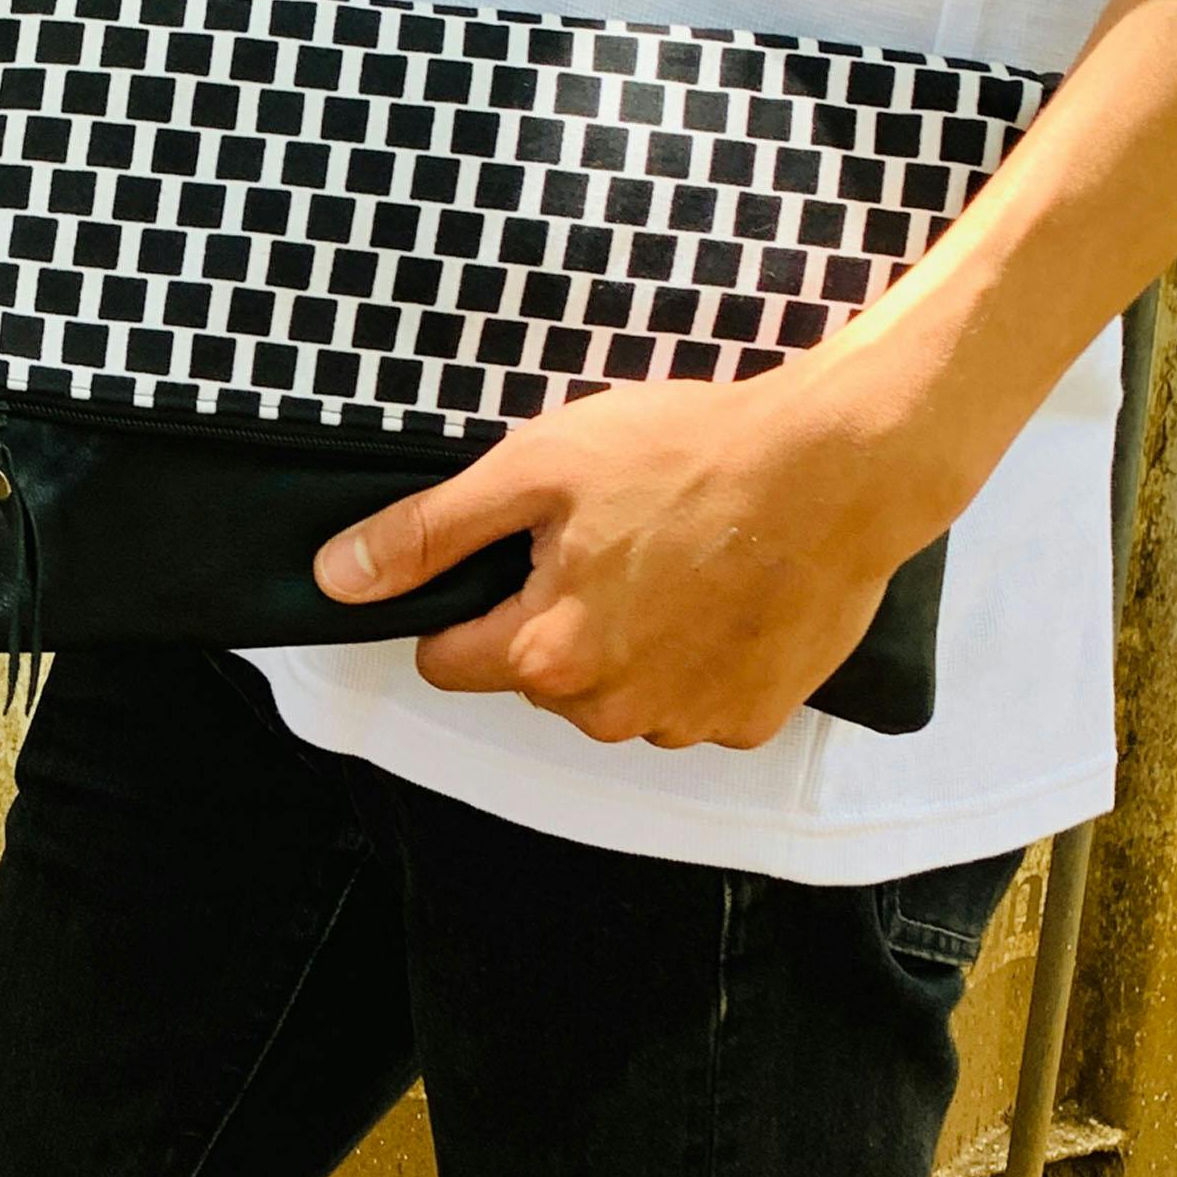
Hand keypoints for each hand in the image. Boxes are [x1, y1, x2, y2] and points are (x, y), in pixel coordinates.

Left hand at [312, 362, 991, 748]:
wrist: (839, 467)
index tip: (513, 556)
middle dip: (551, 619)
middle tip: (609, 541)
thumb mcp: (534, 470)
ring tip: (673, 561)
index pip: (448, 659)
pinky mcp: (752, 718)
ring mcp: (688, 721)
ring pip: (613, 695)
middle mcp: (612, 711)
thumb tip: (337, 578)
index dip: (466, 603)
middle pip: (535, 677)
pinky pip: (690, 700)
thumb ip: (429, 534)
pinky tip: (721, 595)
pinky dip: (695, 657)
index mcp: (543, 654)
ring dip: (626, 643)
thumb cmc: (689, 455)